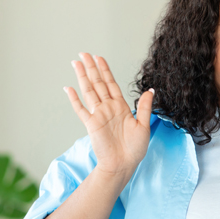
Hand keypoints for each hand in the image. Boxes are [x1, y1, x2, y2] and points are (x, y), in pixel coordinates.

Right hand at [64, 53, 153, 181]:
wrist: (123, 165)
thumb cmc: (134, 149)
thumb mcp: (144, 126)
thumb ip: (145, 107)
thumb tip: (151, 90)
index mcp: (121, 107)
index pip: (111, 84)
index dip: (105, 70)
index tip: (99, 58)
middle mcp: (108, 108)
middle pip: (98, 83)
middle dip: (91, 68)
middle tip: (84, 53)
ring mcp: (98, 115)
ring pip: (89, 91)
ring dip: (82, 77)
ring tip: (76, 63)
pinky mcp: (91, 124)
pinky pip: (80, 109)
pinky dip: (74, 99)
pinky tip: (68, 88)